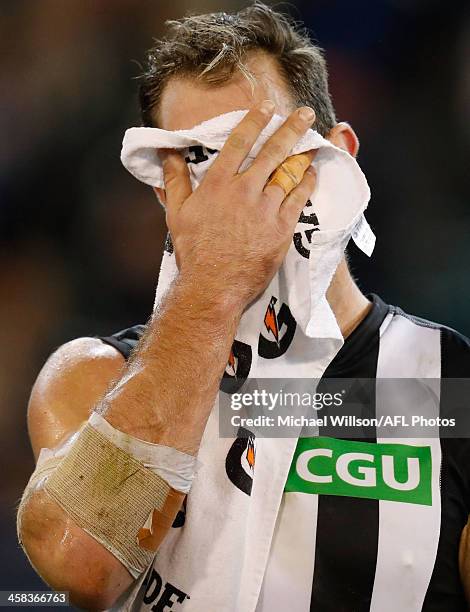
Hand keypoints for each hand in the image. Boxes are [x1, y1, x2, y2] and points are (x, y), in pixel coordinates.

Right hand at [160, 101, 316, 308]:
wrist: (214, 285)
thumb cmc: (193, 250)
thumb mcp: (177, 213)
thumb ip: (175, 179)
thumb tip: (168, 153)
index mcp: (218, 184)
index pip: (239, 142)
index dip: (255, 120)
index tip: (266, 106)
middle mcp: (244, 190)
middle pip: (272, 151)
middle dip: (290, 128)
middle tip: (304, 112)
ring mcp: (265, 209)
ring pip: (289, 173)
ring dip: (303, 154)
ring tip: (314, 142)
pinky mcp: (281, 228)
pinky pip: (298, 199)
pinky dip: (307, 183)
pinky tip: (311, 174)